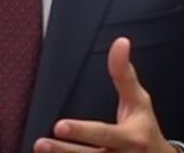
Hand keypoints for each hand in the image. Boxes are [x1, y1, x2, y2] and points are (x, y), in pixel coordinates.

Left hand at [34, 38, 171, 152]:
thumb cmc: (145, 128)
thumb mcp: (139, 101)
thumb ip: (125, 74)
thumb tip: (120, 42)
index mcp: (131, 138)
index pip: (103, 134)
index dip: (82, 132)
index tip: (59, 126)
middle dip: (64, 151)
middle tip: (41, 143)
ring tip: (39, 150)